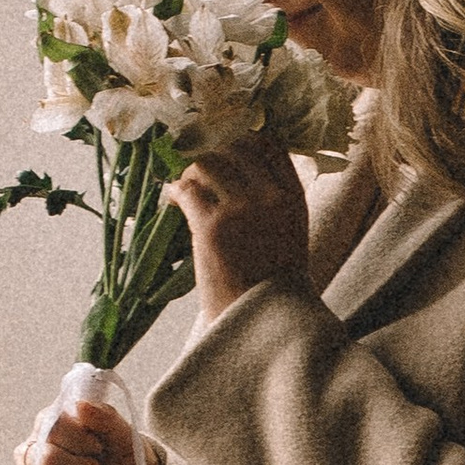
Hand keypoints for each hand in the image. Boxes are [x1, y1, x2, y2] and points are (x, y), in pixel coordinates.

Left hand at [166, 130, 310, 324]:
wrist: (263, 324)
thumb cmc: (273, 287)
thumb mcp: (289, 235)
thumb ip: (272, 203)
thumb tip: (237, 176)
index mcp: (294, 198)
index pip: (270, 144)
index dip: (242, 140)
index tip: (223, 148)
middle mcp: (271, 196)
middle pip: (235, 147)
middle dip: (212, 153)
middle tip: (195, 168)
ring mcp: (242, 209)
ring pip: (207, 163)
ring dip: (190, 171)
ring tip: (183, 187)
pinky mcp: (213, 226)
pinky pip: (187, 190)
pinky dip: (175, 191)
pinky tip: (170, 201)